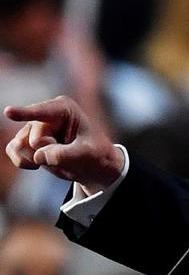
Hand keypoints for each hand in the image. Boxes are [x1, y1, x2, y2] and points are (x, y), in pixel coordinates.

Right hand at [4, 96, 123, 194]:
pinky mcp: (25, 140)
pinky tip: (38, 164)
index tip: (8, 112)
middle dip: (49, 152)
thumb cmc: (94, 154)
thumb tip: (38, 156)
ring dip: (36, 158)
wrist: (93, 165)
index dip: (25, 113)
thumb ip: (64, 154)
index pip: (42, 112)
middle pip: (35, 139)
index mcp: (64, 109)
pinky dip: (23, 161)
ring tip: (58, 156)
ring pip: (19, 145)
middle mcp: (45, 114)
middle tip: (70, 152)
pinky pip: (12, 150)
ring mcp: (33, 127)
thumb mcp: (86, 155)